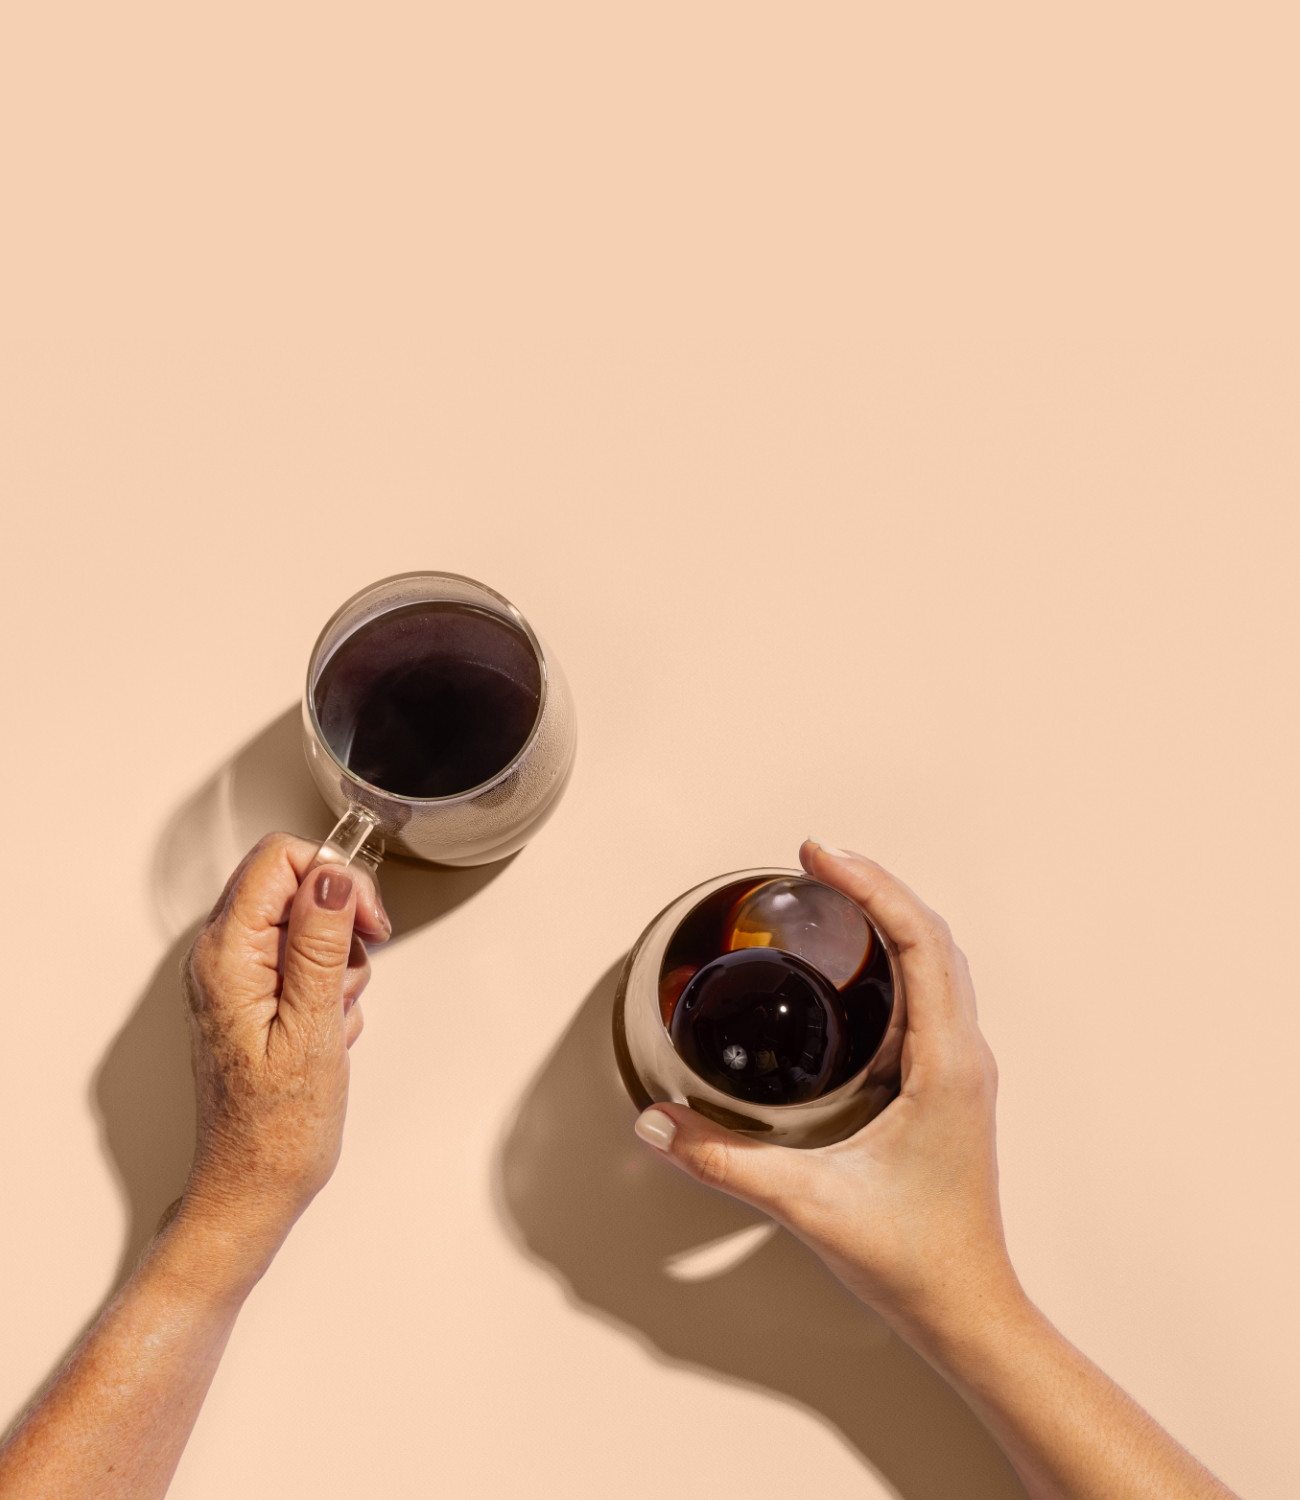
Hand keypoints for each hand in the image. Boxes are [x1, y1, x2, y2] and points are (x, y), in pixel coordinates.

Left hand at [178, 833, 390, 1282]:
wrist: (253, 1187)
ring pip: (306, 922)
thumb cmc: (276, 1128)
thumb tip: (330, 875)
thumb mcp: (312, 1028)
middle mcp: (221, 957)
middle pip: (293, 882)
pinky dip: (329, 987)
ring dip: (339, 961)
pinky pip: (304, 961)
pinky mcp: (254, 998)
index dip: (334, 876)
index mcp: (227, 955)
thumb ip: (319, 943)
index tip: (364, 921)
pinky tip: (327, 1030)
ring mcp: (236, 977)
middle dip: (340, 919)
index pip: (280, 858)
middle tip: (354, 968)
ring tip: (334, 1015)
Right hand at [633, 841, 1015, 1359]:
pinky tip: (855, 970)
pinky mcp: (950, 1086)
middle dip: (878, 887)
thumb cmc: (913, 1259)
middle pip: (935, 937)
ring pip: (940, 964)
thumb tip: (657, 1124)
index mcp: (946, 1066)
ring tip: (836, 894)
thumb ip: (725, 1162)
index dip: (872, 887)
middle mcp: (965, 1057)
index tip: (821, 855)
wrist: (965, 1309)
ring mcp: (962, 1070)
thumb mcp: (808, 1204)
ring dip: (893, 917)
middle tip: (818, 858)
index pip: (921, 943)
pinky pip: (934, 995)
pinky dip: (900, 957)